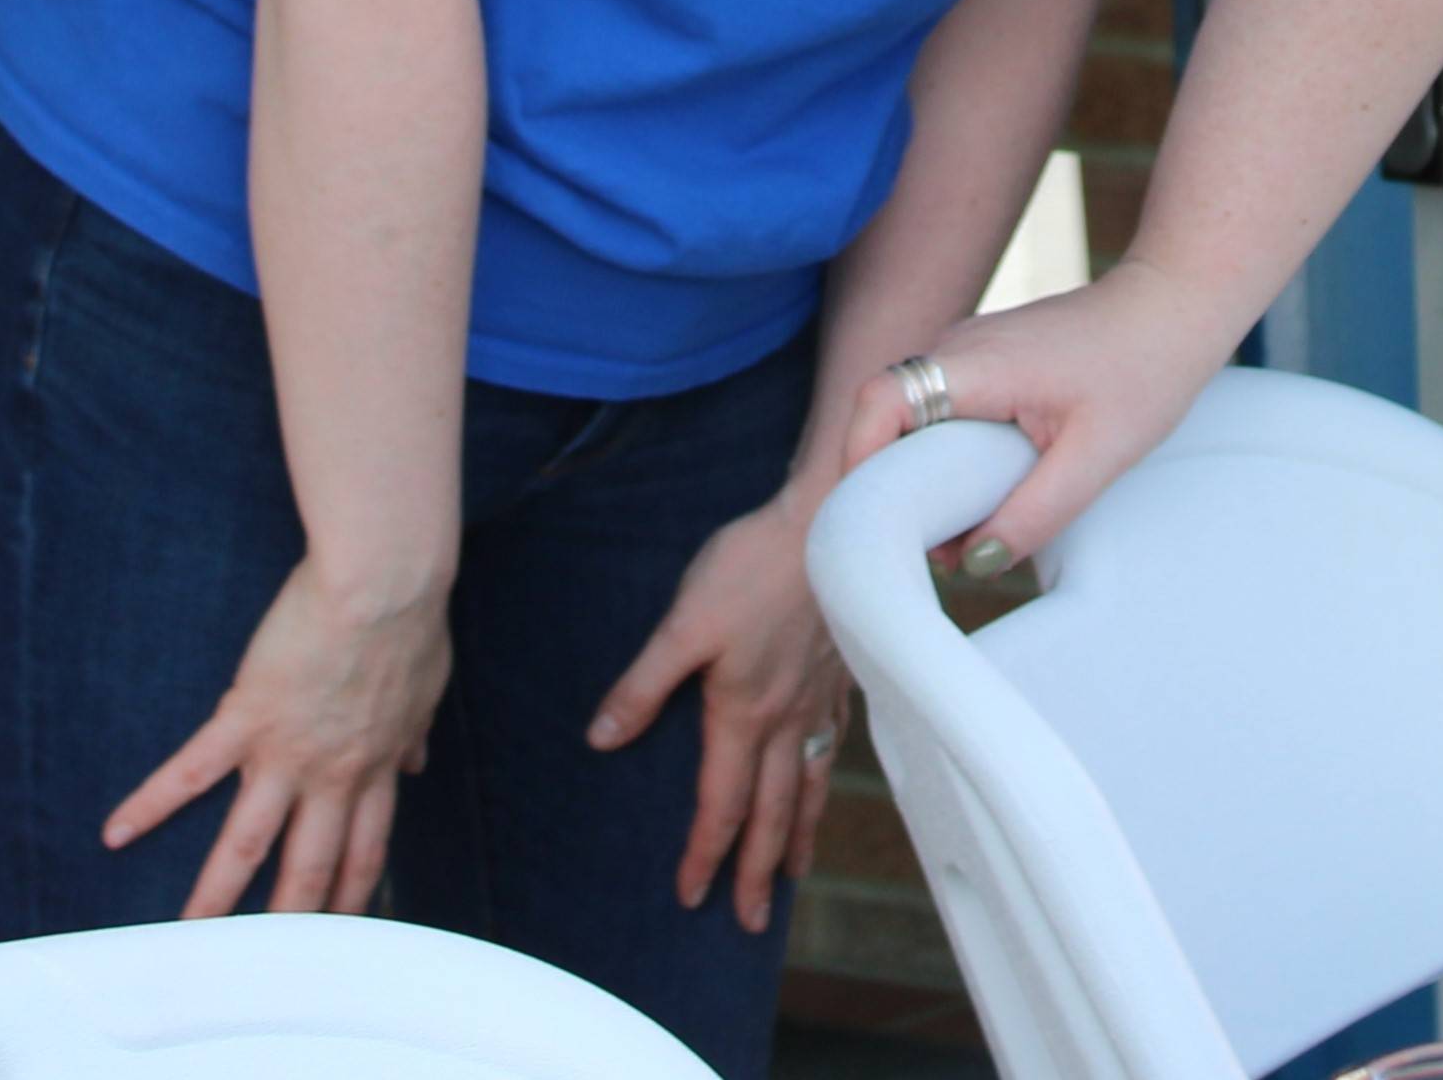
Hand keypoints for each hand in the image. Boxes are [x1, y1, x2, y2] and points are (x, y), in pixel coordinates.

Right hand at [103, 554, 450, 916]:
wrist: (386, 582)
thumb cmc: (411, 619)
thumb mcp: (425, 687)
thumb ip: (415, 732)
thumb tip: (418, 761)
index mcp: (376, 764)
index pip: (365, 847)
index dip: (351, 891)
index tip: (341, 925)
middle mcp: (332, 772)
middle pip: (309, 863)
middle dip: (289, 918)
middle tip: (268, 960)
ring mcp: (287, 750)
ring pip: (247, 839)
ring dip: (216, 892)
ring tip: (189, 932)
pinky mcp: (247, 716)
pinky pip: (191, 770)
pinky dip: (151, 802)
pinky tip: (116, 831)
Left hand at [587, 493, 848, 933]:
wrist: (830, 519)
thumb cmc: (751, 564)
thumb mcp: (684, 622)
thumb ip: (643, 685)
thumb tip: (600, 739)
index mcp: (743, 713)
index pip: (721, 804)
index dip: (704, 853)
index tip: (691, 897)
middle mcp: (785, 718)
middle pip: (772, 813)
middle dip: (756, 872)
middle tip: (750, 923)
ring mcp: (819, 697)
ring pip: (809, 784)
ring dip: (799, 836)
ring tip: (795, 876)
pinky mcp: (842, 670)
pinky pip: (833, 743)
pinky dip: (824, 776)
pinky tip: (822, 776)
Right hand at [842, 257, 1233, 577]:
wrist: (1175, 306)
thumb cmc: (1144, 370)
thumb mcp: (1097, 457)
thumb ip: (1034, 513)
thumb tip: (975, 563)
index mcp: (977, 364)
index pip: (880, 401)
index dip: (859, 461)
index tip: (870, 522)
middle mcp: (959, 348)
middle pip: (887, 417)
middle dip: (892, 487)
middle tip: (932, 550)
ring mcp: (971, 349)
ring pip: (914, 416)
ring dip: (924, 475)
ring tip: (964, 534)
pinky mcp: (988, 361)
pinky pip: (944, 410)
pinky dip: (949, 456)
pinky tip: (987, 495)